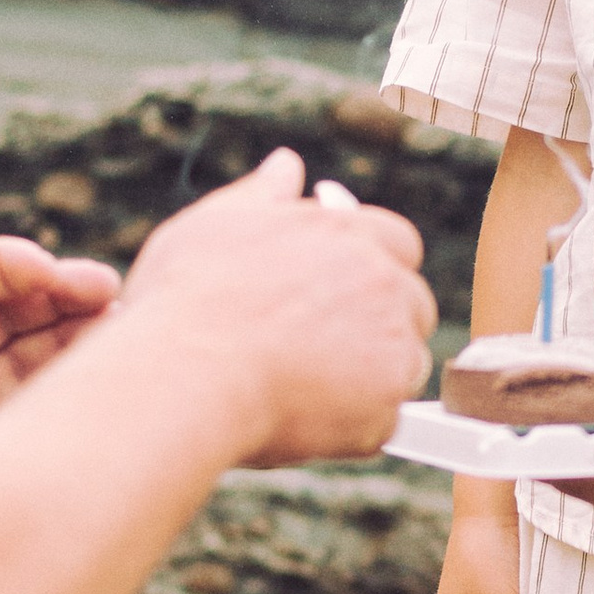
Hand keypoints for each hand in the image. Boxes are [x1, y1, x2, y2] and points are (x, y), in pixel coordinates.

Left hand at [0, 237, 118, 481]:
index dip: (19, 266)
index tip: (60, 277)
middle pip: (11, 308)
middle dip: (60, 293)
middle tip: (112, 294)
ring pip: (34, 352)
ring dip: (77, 334)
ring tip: (121, 331)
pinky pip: (41, 404)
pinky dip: (75, 384)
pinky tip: (105, 377)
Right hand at [118, 148, 435, 464]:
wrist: (181, 376)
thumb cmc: (186, 300)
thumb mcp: (214, 227)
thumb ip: (262, 196)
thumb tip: (287, 165)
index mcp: (348, 232)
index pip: (398, 244)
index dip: (370, 271)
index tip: (336, 298)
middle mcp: (382, 282)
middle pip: (411, 306)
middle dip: (377, 326)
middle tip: (314, 350)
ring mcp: (391, 346)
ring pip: (403, 366)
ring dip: (370, 379)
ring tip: (301, 388)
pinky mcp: (387, 407)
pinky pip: (384, 422)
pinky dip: (354, 428)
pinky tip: (302, 420)